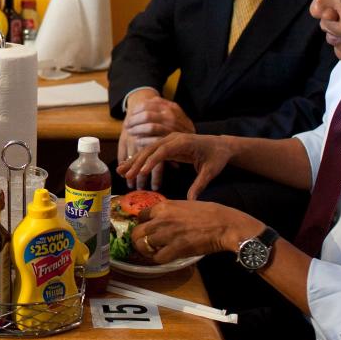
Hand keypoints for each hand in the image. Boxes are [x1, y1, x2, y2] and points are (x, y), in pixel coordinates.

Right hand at [118, 133, 232, 199]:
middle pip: (151, 149)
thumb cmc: (216, 157)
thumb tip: (191, 201)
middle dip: (137, 162)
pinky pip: (150, 152)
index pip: (163, 151)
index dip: (151, 161)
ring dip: (133, 160)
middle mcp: (173, 138)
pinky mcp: (166, 145)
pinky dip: (139, 160)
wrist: (220, 145)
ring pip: (147, 150)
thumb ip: (199, 185)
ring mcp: (168, 140)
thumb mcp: (210, 171)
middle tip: (124, 174)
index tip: (141, 172)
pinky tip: (129, 167)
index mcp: (183, 142)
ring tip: (119, 171)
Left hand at [131, 200, 256, 262]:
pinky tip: (164, 257)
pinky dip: (158, 259)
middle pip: (137, 232)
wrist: (224, 224)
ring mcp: (167, 234)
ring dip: (147, 251)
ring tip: (153, 252)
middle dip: (138, 240)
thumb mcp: (184, 204)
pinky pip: (158, 258)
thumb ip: (169, 211)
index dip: (141, 224)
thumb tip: (161, 218)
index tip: (146, 229)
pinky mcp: (176, 249)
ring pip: (144, 246)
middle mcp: (161, 219)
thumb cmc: (208, 213)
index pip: (140, 215)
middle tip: (144, 244)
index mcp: (163, 206)